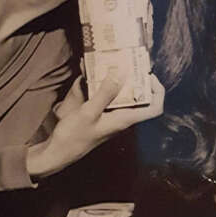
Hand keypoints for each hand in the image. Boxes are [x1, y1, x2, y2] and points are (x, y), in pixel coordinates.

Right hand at [27, 72, 164, 178]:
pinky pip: (108, 97)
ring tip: (110, 63)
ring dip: (118, 80)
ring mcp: (111, 117)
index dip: (158, 91)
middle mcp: (121, 118)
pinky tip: (91, 74)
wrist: (57, 153)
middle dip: (137, 79)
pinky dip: (103, 85)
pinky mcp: (100, 115)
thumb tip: (121, 73)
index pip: (154, 108)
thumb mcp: (88, 112)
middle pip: (140, 98)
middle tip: (128, 62)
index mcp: (124, 119)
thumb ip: (105, 93)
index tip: (148, 76)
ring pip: (123, 96)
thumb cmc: (73, 137)